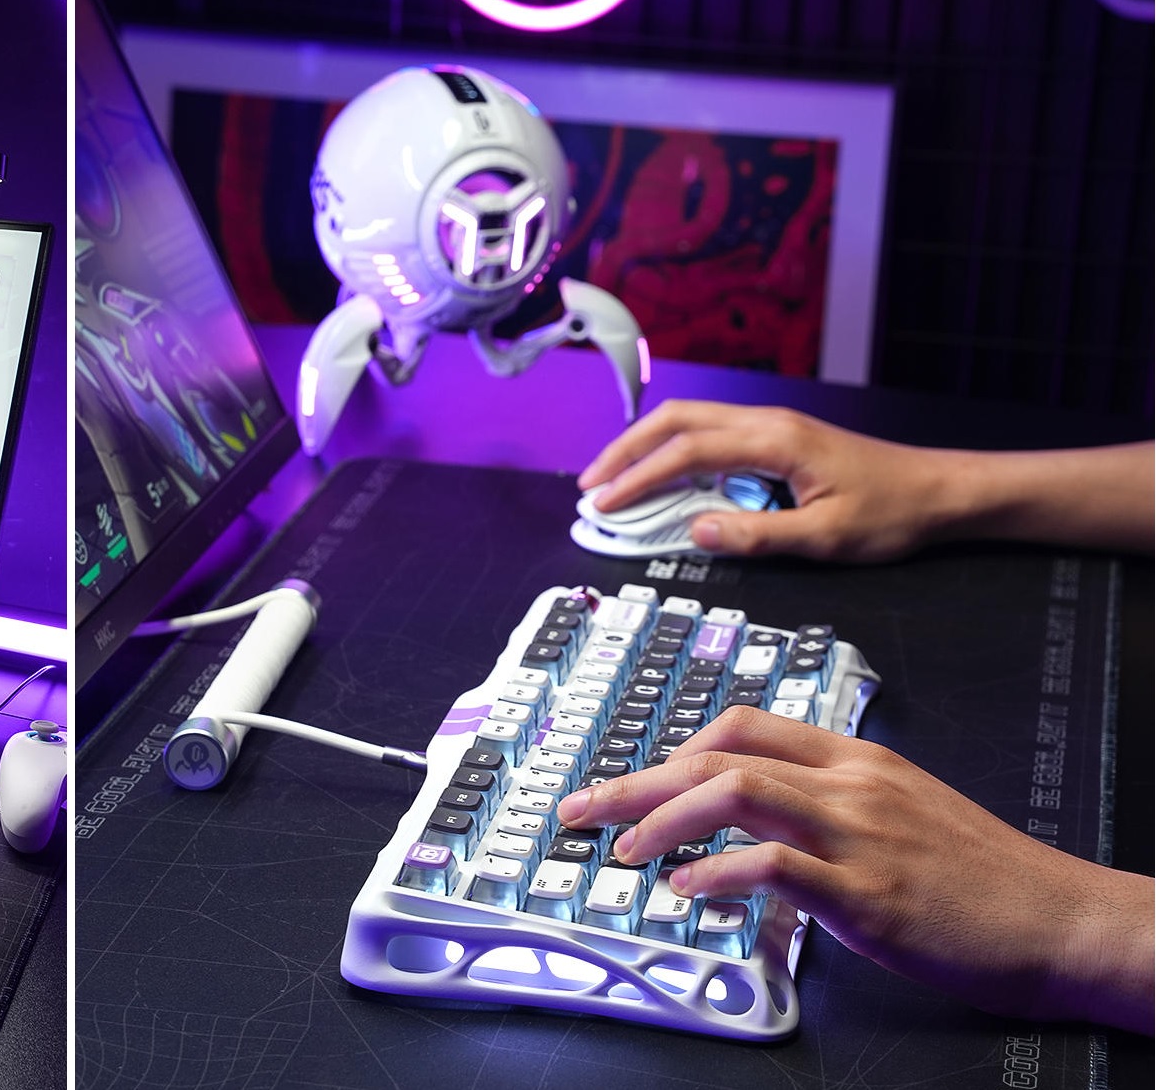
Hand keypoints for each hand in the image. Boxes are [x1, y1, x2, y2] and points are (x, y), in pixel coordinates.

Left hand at [557, 707, 1153, 1031]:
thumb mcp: (901, 818)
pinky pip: (772, 866)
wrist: (1063, 921)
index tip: (632, 781)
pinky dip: (716, 873)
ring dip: (660, 821)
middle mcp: (850, 783)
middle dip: (634, 780)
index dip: (672, 747)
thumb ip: (827, 812)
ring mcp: (859, 834)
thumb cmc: (983, 879)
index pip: (742, 724)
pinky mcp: (869, 894)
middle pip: (717, 753)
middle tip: (581, 810)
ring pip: (733, 792)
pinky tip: (688, 890)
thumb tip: (752, 835)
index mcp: (855, 759)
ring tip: (623, 852)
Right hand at [576, 400, 950, 561]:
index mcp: (774, 441)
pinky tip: (664, 475)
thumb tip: (696, 532)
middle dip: (625, 451)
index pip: (686, 452)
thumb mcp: (825, 537)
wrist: (940, 490)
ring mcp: (772, 425)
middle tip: (591, 485)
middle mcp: (767, 422)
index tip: (605, 504)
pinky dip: (674, 450)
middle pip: (676, 421)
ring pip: (690, 421)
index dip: (638, 478)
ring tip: (615, 478)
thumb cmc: (892, 511)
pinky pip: (711, 434)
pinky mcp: (778, 437)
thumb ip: (756, 535)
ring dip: (646, 446)